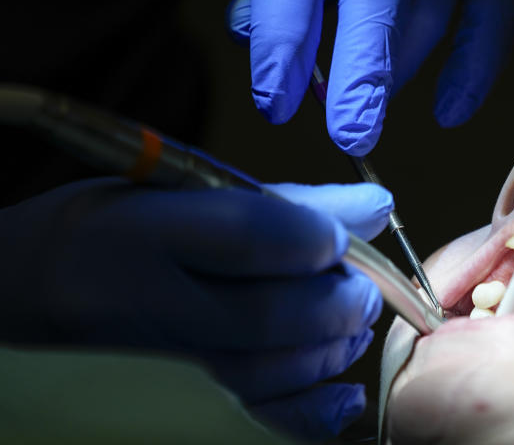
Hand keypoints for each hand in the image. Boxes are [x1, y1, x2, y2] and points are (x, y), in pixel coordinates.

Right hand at [0, 179, 392, 439]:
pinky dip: (315, 411)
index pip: (254, 235)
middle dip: (341, 298)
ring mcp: (156, 375)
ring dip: (333, 346)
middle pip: (274, 315)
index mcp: (138, 236)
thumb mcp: (168, 195)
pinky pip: (261, 425)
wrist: (12, 305)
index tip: (339, 235)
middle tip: (355, 285)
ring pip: (274, 373)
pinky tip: (339, 389)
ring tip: (343, 321)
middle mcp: (143, 311)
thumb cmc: (99, 237)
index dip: (319, 235)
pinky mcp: (174, 416)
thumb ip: (274, 202)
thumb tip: (374, 209)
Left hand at [224, 0, 513, 155]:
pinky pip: (497, 6)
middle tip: (351, 135)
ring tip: (370, 106)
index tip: (275, 103)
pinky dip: (477, 65)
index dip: (285, 35)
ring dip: (402, 68)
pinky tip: (450, 109)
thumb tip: (264, 51)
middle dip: (364, 67)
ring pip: (436, 3)